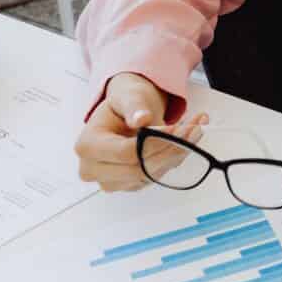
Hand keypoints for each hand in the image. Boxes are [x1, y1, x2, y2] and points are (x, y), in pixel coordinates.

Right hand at [74, 72, 207, 191]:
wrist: (126, 112)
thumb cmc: (124, 103)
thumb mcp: (128, 96)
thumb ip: (134, 106)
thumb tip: (141, 119)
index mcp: (87, 145)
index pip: (126, 153)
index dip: (156, 142)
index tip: (178, 127)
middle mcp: (93, 169)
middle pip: (139, 169)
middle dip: (171, 149)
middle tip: (194, 128)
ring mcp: (110, 181)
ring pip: (151, 175)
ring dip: (177, 154)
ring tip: (194, 129)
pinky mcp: (128, 184)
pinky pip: (156, 177)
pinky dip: (174, 159)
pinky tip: (186, 141)